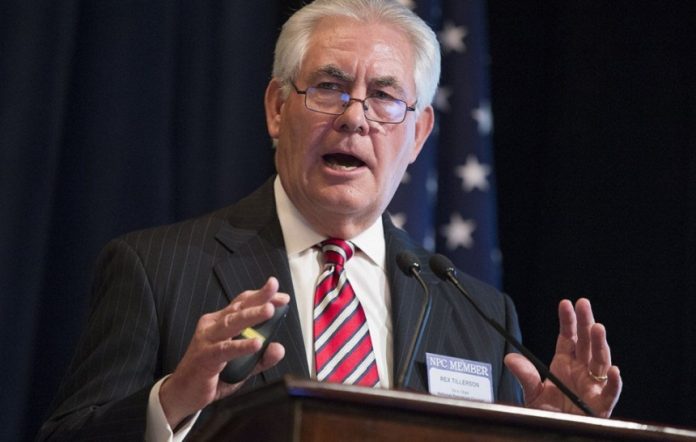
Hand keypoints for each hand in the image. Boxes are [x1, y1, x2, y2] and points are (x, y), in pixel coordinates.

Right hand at [159, 277, 288, 427]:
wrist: (182, 393)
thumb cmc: (210, 375)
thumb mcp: (242, 366)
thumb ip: (261, 358)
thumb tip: (279, 349)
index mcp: (221, 323)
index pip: (242, 304)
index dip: (261, 296)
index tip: (283, 296)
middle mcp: (213, 326)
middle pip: (239, 308)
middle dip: (259, 298)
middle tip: (275, 290)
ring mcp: (207, 340)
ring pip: (232, 323)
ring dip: (252, 315)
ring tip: (269, 310)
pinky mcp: (205, 357)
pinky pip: (225, 349)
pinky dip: (241, 346)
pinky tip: (256, 343)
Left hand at [504, 298, 621, 416]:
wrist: (555, 433)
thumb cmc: (548, 412)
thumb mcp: (532, 393)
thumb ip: (525, 375)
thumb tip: (510, 358)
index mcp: (565, 364)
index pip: (568, 337)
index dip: (568, 321)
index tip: (565, 303)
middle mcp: (581, 371)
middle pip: (586, 343)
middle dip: (585, 322)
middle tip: (583, 303)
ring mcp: (593, 386)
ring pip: (600, 361)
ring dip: (600, 344)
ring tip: (597, 327)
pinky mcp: (602, 405)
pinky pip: (610, 393)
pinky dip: (614, 383)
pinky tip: (614, 371)